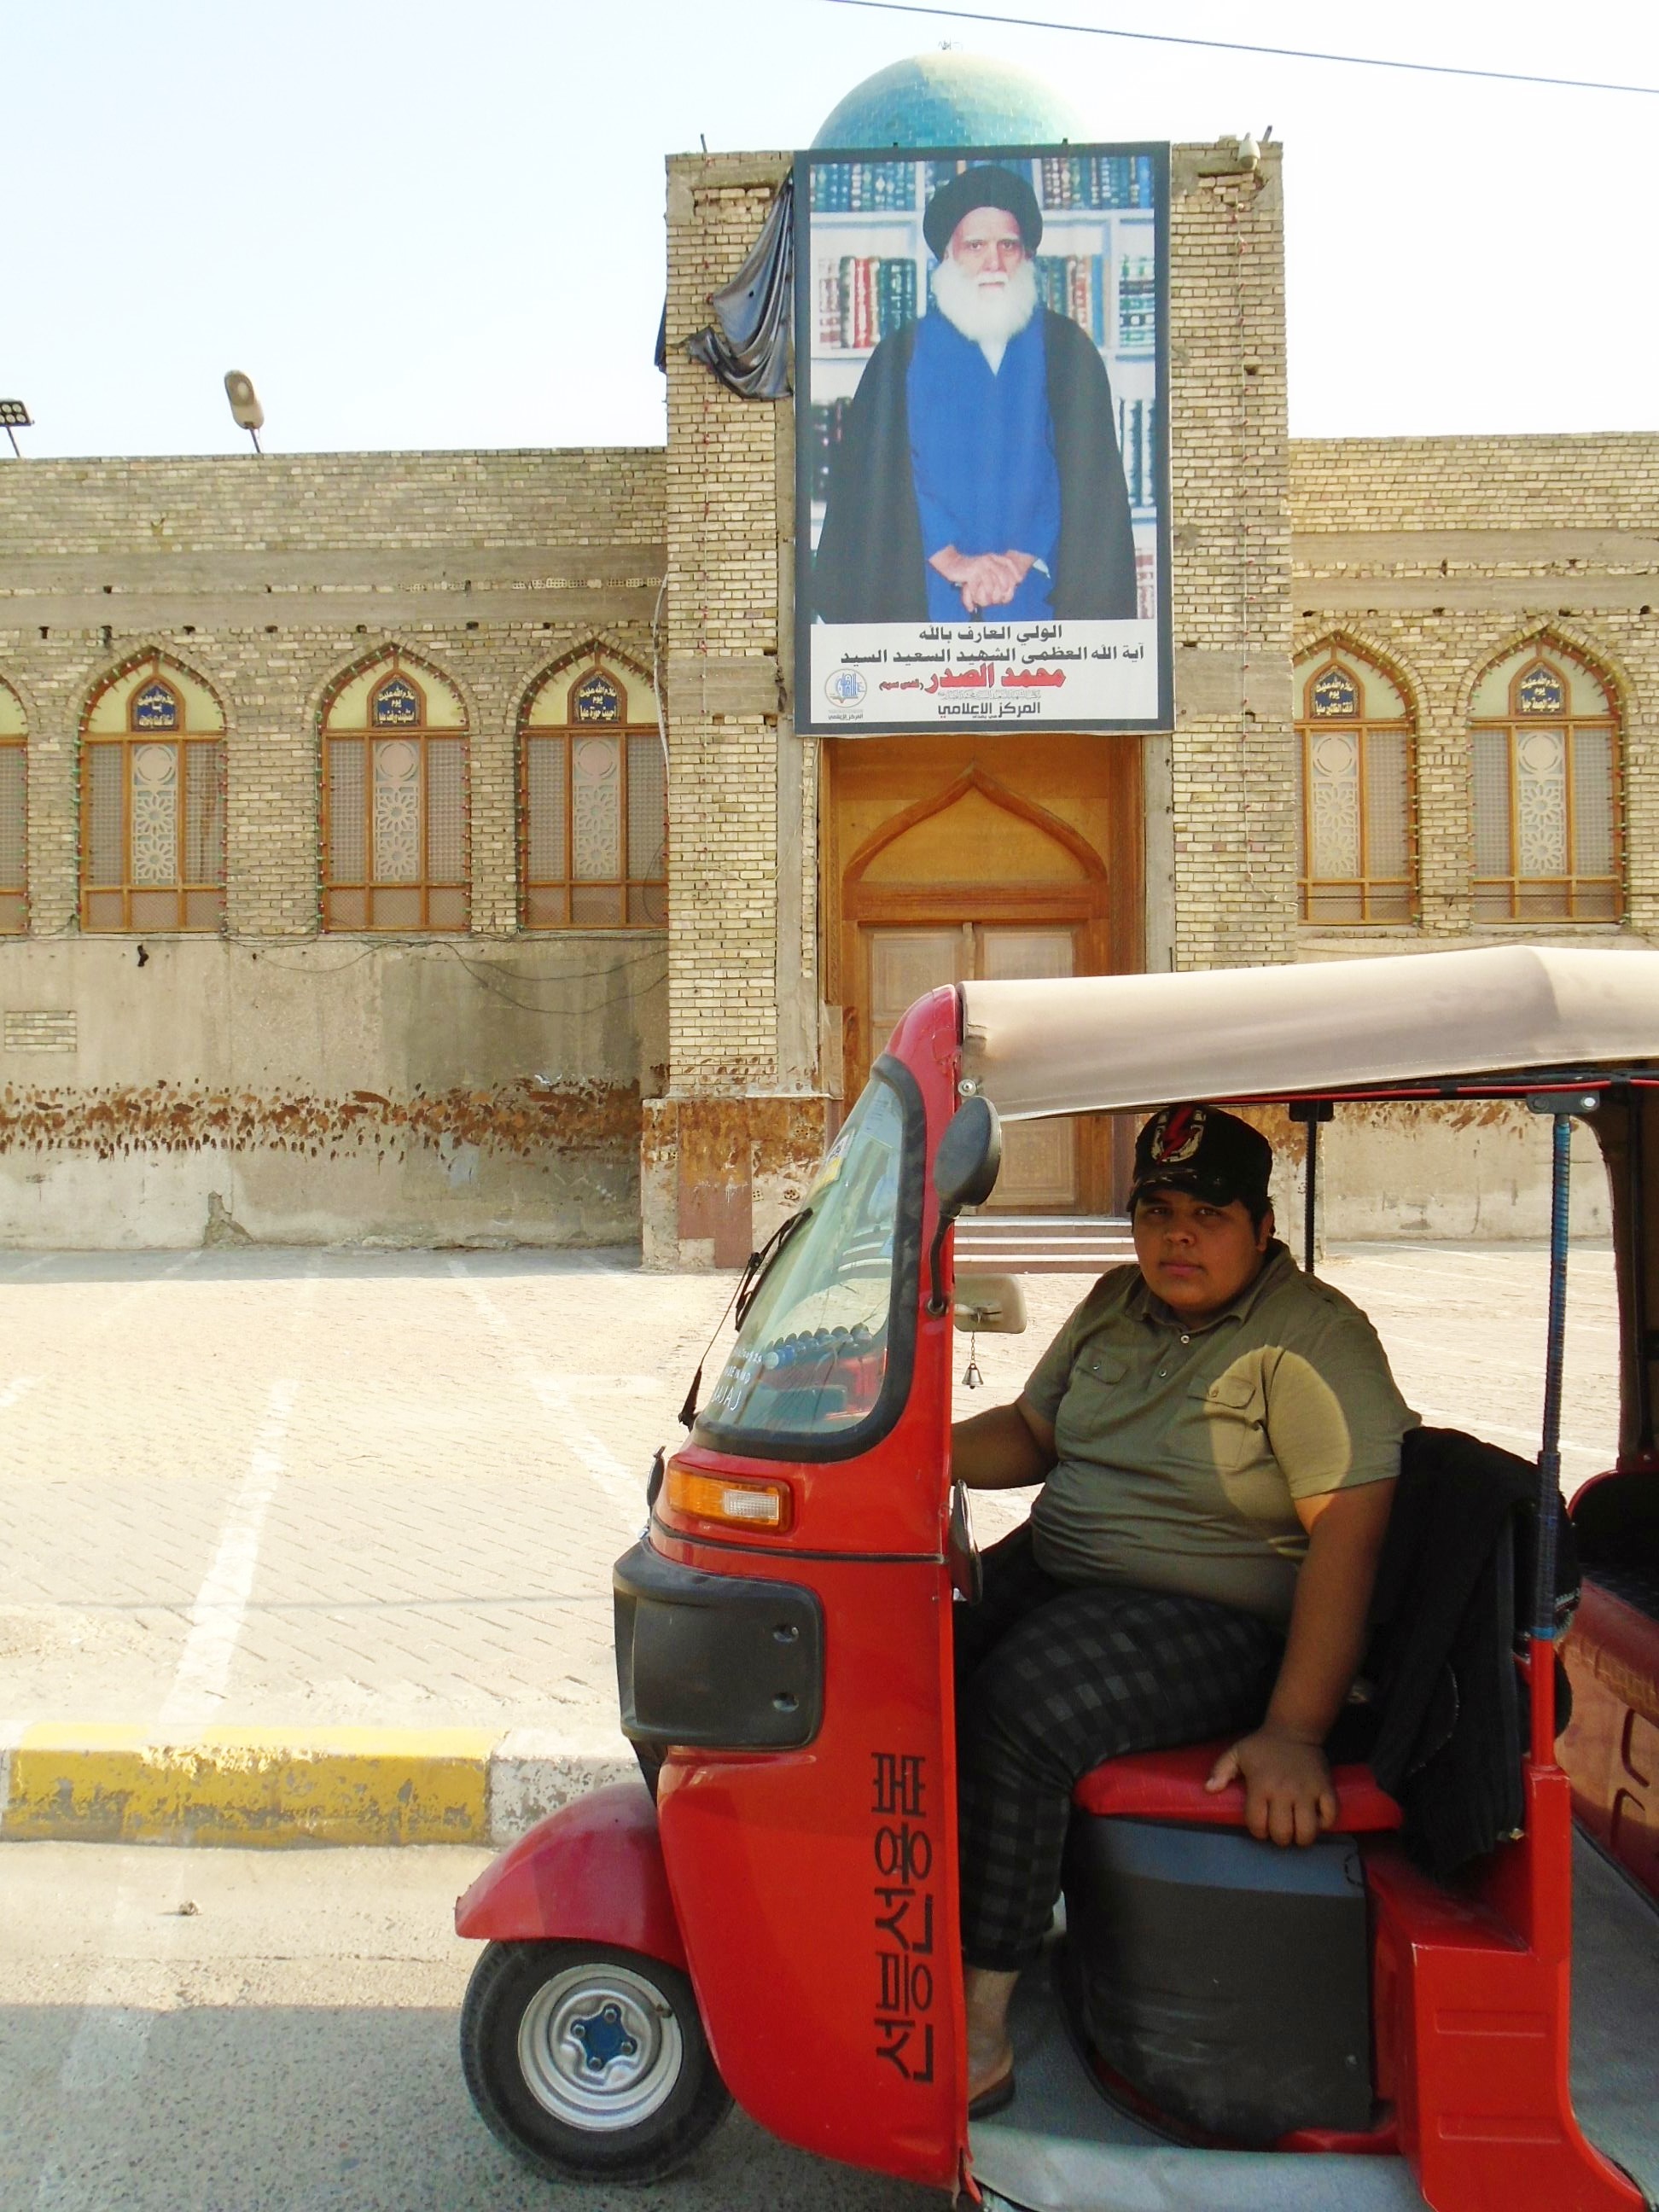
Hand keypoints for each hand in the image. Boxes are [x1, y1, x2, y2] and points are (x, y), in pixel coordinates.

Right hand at [929, 547, 1022, 612]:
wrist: (951, 562)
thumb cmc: (968, 569)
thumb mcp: (982, 568)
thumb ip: (992, 573)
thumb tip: (1005, 587)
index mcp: (992, 557)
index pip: (1008, 562)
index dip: (1015, 571)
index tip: (1019, 580)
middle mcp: (988, 560)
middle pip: (1003, 575)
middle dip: (1003, 589)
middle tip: (999, 600)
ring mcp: (980, 566)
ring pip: (991, 584)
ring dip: (988, 596)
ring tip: (984, 603)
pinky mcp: (971, 572)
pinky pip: (978, 587)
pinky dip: (976, 597)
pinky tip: (973, 603)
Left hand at [1205, 1728, 1335, 1846]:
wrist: (1294, 1730)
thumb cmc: (1263, 1746)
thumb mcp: (1237, 1753)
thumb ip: (1220, 1770)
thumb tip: (1209, 1790)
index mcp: (1261, 1785)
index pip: (1257, 1824)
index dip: (1257, 1831)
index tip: (1260, 1826)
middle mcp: (1285, 1791)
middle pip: (1283, 1833)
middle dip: (1279, 1837)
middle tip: (1279, 1829)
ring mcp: (1308, 1791)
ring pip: (1307, 1832)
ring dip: (1301, 1837)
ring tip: (1297, 1830)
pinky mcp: (1326, 1789)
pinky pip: (1330, 1817)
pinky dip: (1325, 1824)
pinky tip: (1316, 1820)